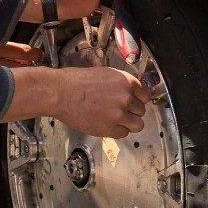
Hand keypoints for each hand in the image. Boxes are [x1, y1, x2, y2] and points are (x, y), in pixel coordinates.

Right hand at [6, 66, 148, 136]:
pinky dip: (117, 130)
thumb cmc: (77, 81)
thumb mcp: (106, 74)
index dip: (139, 99)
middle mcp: (127, 98)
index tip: (134, 102)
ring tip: (117, 120)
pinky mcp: (110, 129)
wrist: (61, 93)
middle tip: (120, 110)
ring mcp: (120, 115)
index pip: (146, 95)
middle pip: (141, 111)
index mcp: (127, 82)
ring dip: (129, 123)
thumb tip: (130, 92)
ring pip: (137, 125)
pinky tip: (106, 123)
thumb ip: (121, 84)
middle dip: (132, 111)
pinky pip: (123, 134)